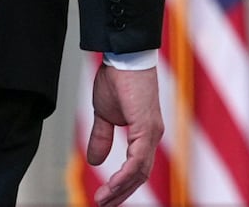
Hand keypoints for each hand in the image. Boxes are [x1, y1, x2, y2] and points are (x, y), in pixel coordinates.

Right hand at [85, 63, 164, 206]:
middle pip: (140, 175)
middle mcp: (153, 135)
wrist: (123, 55)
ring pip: (140, 171)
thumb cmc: (117, 78)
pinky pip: (138, 160)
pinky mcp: (147, 127)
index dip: (122, 184)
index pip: (137, 168)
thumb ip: (102, 137)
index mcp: (145, 133)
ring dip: (121, 188)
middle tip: (103, 205)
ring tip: (104, 200)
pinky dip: (125, 175)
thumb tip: (95, 160)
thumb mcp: (104, 113)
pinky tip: (112, 183)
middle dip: (121, 193)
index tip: (105, 197)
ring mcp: (152, 132)